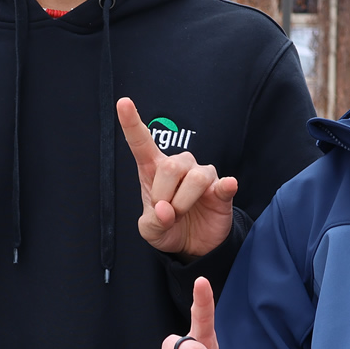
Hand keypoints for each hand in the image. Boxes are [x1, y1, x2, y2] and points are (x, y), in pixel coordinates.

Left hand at [117, 98, 237, 258]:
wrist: (194, 245)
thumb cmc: (168, 227)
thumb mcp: (151, 230)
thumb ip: (152, 222)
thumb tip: (166, 211)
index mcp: (154, 169)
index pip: (141, 142)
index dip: (132, 123)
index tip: (123, 103)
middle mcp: (179, 165)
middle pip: (171, 167)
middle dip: (165, 196)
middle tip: (167, 213)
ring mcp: (203, 175)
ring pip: (195, 178)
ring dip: (184, 203)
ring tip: (182, 214)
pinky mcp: (222, 189)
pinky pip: (225, 184)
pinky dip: (225, 185)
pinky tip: (226, 186)